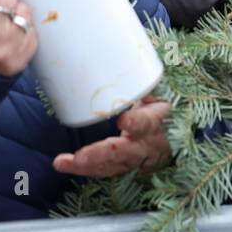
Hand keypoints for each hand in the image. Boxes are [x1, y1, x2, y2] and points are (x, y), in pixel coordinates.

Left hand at [53, 95, 172, 177]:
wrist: (168, 138)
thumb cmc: (155, 108)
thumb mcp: (154, 94)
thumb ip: (138, 84)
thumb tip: (119, 60)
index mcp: (155, 122)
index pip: (147, 122)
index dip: (136, 122)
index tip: (124, 120)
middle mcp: (145, 144)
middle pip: (124, 152)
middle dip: (101, 154)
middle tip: (81, 156)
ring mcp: (133, 158)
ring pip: (110, 166)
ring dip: (86, 166)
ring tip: (63, 162)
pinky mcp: (121, 166)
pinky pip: (102, 170)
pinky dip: (81, 169)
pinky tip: (63, 164)